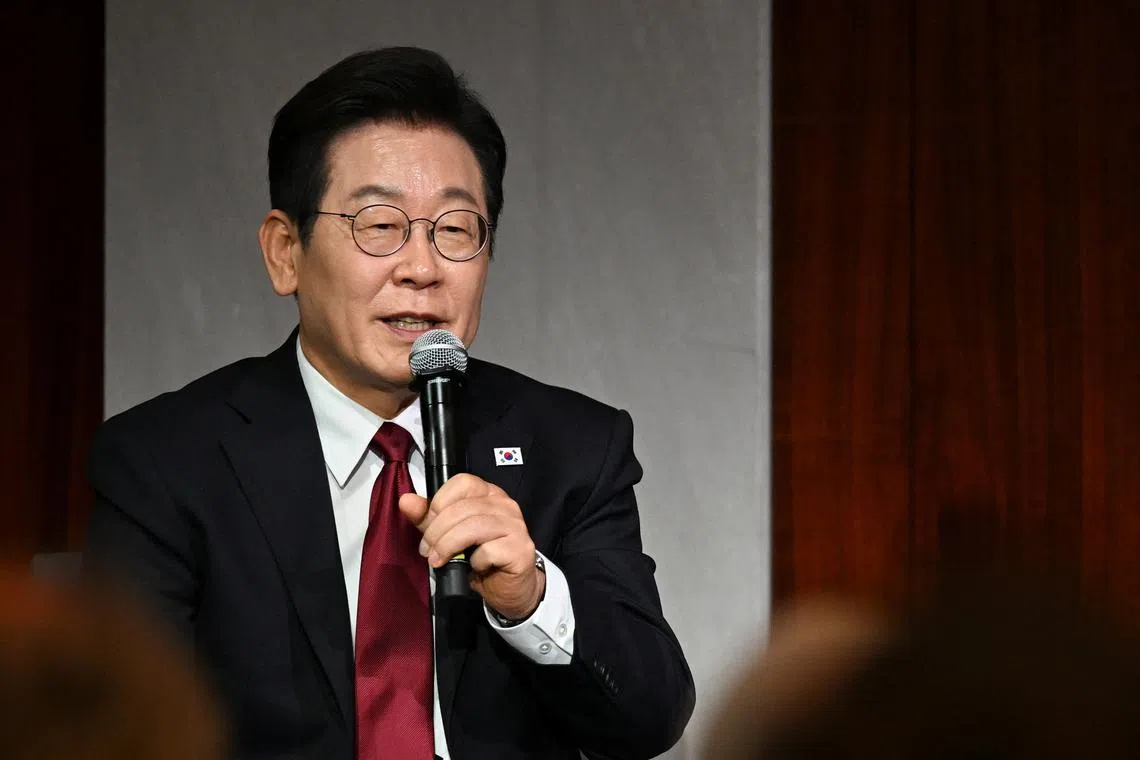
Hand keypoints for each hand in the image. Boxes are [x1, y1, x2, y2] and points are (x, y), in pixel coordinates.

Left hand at [399, 474, 544, 619]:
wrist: (508, 589)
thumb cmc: (480, 559)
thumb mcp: (449, 536)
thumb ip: (428, 519)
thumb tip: (406, 501)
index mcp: (489, 494)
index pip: (463, 482)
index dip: (440, 502)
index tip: (429, 524)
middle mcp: (506, 505)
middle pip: (464, 508)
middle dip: (437, 531)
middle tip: (428, 551)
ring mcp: (516, 526)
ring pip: (474, 526)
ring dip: (448, 546)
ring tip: (438, 561)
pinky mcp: (520, 549)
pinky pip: (488, 550)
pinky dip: (473, 561)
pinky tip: (473, 567)